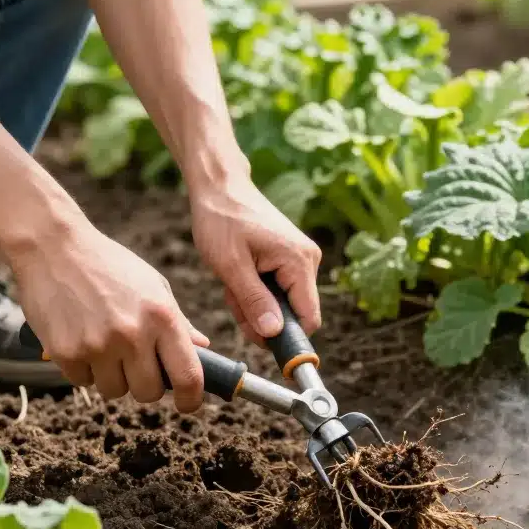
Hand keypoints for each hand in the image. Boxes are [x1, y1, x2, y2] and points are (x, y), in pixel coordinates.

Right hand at [10, 218, 209, 411]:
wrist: (53, 246)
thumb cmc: (109, 265)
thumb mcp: (153, 285)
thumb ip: (178, 322)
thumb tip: (202, 349)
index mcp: (163, 317)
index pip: (188, 376)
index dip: (192, 399)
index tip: (188, 403)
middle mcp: (133, 334)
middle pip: (150, 392)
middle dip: (148, 386)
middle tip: (139, 367)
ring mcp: (98, 345)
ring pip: (115, 391)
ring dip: (114, 378)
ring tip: (107, 348)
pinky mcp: (65, 352)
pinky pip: (83, 382)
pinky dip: (84, 370)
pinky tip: (82, 341)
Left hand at [190, 176, 321, 343]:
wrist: (220, 187)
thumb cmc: (222, 220)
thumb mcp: (231, 266)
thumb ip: (254, 301)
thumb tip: (274, 334)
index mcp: (299, 262)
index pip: (309, 318)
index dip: (288, 338)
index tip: (259, 341)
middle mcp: (308, 261)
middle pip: (294, 313)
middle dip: (263, 317)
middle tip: (233, 300)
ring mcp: (301, 259)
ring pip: (283, 303)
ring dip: (255, 304)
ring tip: (232, 284)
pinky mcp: (291, 258)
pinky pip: (279, 289)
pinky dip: (256, 291)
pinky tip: (239, 276)